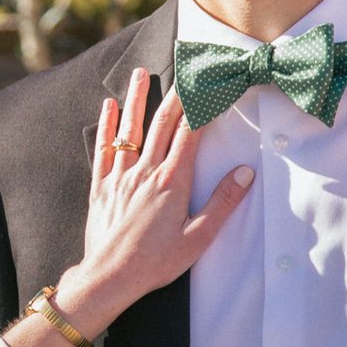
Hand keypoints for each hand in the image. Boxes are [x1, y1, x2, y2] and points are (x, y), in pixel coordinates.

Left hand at [61, 67, 253, 329]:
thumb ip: (222, 203)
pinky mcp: (100, 186)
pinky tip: (109, 107)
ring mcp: (120, 176)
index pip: (190, 134)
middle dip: (174, 94)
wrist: (109, 277)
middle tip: (181, 69)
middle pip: (162, 124)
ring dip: (137, 98)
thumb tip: (245, 173)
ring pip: (130, 129)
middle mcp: (145, 172)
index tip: (211, 85)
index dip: (201, 106)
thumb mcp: (198, 238)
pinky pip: (104, 148)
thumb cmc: (156, 263)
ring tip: (140, 72)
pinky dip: (107, 125)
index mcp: (172, 182)